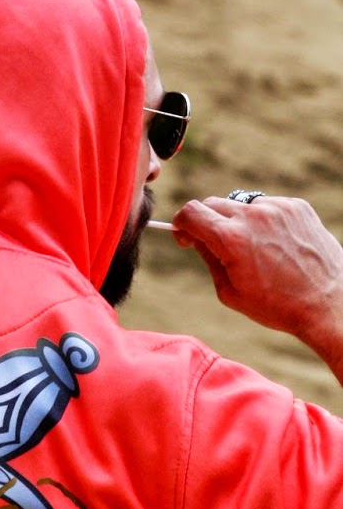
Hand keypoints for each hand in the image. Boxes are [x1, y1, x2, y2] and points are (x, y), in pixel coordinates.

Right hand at [171, 196, 342, 372]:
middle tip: (214, 244)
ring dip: (237, 221)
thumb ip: (208, 258)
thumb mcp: (229, 291)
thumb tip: (195, 238)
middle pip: (212, 203)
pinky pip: (267, 207)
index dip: (181, 224)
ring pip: (241, 204)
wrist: (327, 303)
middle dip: (206, 222)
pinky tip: (274, 245)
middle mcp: (254, 216)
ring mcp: (278, 208)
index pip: (191, 212)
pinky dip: (263, 221)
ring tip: (253, 249)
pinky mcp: (297, 207)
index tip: (184, 236)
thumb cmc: (276, 305)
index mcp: (232, 239)